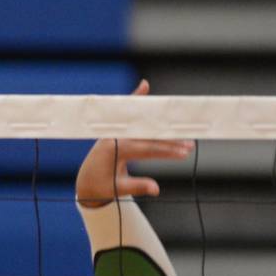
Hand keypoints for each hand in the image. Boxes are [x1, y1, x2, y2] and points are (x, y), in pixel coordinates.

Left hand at [76, 84, 195, 206]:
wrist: (86, 179)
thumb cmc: (101, 185)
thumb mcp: (118, 189)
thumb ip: (137, 186)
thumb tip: (157, 189)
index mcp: (115, 150)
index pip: (147, 149)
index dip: (167, 151)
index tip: (184, 153)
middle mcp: (115, 136)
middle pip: (148, 136)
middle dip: (170, 140)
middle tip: (189, 144)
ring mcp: (116, 130)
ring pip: (142, 125)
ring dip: (162, 127)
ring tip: (182, 132)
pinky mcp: (117, 129)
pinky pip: (128, 112)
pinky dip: (136, 99)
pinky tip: (144, 86)